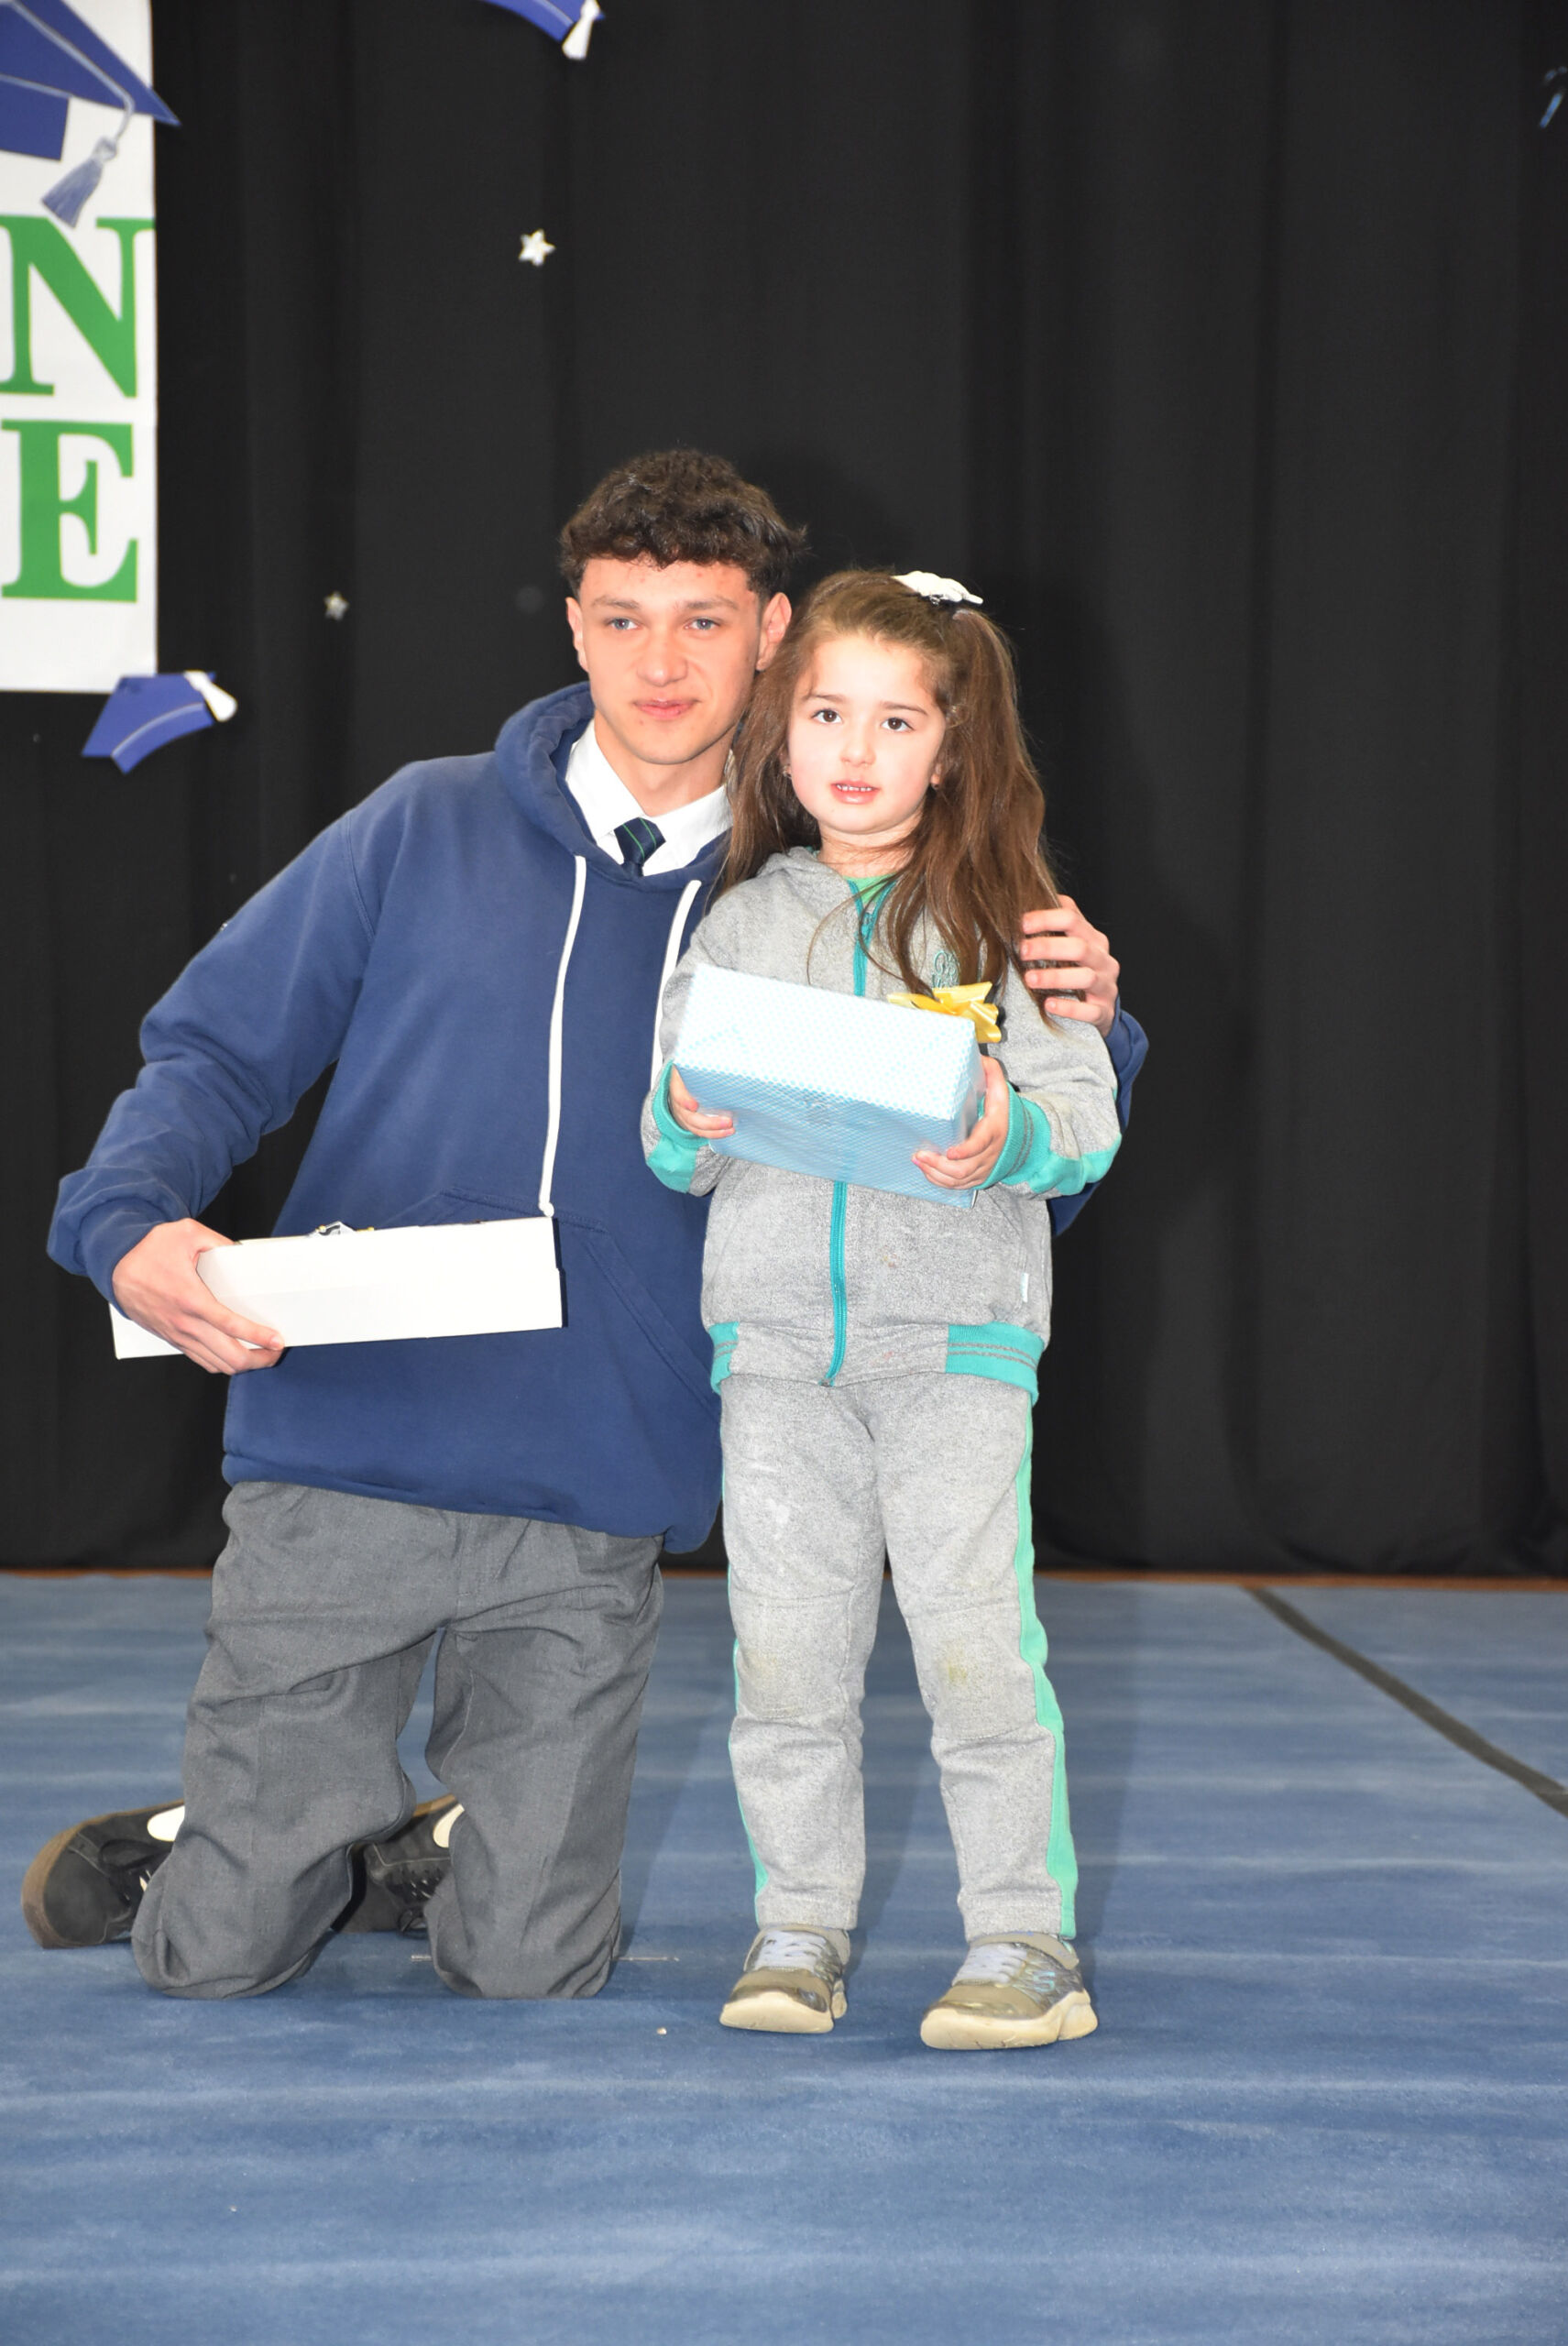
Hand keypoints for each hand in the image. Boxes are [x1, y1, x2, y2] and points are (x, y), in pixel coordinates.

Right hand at [111, 1219, 283, 1375]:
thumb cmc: (150, 1248)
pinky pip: (201, 1360)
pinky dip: (222, 1363)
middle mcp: (185, 1323)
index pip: (231, 1326)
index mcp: (191, 1298)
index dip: (259, 1337)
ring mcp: (177, 1335)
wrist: (116, 1266)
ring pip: (216, 1364)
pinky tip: (235, 1355)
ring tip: (261, 1355)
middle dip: (258, 1359)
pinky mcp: (172, 1339)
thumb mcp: (186, 1232)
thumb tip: (241, 1252)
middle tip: (275, 1351)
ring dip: (243, 1364)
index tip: (279, 1340)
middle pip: (229, 1357)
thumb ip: (218, 1241)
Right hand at [667, 1066, 733, 1139]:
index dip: (684, 1101)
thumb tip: (728, 1056)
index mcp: (678, 1084)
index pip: (678, 1094)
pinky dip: (714, 1134)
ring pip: (696, 1127)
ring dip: (714, 1131)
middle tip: (728, 1120)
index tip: (694, 1106)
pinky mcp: (690, 1123)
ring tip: (731, 1128)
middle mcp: (679, 1103)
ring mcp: (684, 1115)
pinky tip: (728, 1131)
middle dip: (710, 1122)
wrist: (681, 1082)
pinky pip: (701, 1131)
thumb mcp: (693, 1064)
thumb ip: (705, 1062)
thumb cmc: (691, 1072)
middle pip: (690, 1117)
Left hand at [915, 1054, 1011, 1190]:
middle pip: (963, 1169)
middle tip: (920, 1154)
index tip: (950, 1151)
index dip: (965, 1151)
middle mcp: (988, 1155)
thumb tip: (978, 1055)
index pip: (979, 1146)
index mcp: (993, 1133)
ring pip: (958, 1180)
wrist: (1020, 1142)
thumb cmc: (1003, 1114)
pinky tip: (926, 1171)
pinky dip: (940, 1182)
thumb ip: (992, 1074)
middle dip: (939, 1165)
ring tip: (918, 1160)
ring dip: (935, 1174)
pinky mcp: (976, 1178)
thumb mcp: (1001, 1093)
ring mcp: (982, 1169)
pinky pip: (957, 1187)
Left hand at [1018, 896, 1119, 1035]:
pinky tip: (1049, 1004)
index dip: (1046, 919)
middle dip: (1048, 947)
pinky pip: (1090, 1010)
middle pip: (1079, 947)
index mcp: (1093, 939)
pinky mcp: (1104, 1011)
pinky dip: (1069, 1007)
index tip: (1022, 924)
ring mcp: (1106, 986)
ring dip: (1055, 977)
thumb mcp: (1072, 945)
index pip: (1072, 919)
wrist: (1102, 1007)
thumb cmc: (1079, 970)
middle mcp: (1103, 960)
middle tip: (1022, 951)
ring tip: (1029, 978)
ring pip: (1085, 977)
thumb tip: (1028, 901)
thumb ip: (1056, 926)